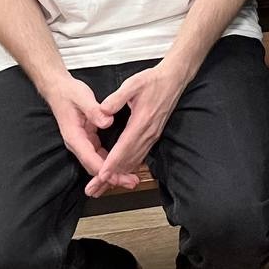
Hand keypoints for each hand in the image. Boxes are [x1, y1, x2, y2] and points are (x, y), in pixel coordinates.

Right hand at [40, 74, 138, 190]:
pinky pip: (100, 154)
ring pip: (98, 162)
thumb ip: (94, 110)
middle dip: (112, 176)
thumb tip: (107, 122)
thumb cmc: (69, 93)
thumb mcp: (83, 98)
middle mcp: (78, 143)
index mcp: (74, 136)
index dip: (105, 169)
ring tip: (130, 178)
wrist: (58, 89)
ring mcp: (83, 142)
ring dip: (113, 171)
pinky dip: (111, 161)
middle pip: (95, 166)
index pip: (90, 158)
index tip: (118, 176)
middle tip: (130, 182)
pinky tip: (122, 165)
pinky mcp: (88, 138)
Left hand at [85, 62, 189, 197]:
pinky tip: (121, 174)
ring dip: (119, 175)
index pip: (124, 147)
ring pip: (135, 161)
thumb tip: (103, 111)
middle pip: (128, 160)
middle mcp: (148, 132)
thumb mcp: (133, 83)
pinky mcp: (154, 135)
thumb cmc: (153, 80)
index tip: (101, 176)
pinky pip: (140, 156)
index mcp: (142, 121)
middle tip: (94, 189)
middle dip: (111, 177)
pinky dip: (129, 167)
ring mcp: (152, 135)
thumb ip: (117, 98)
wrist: (174, 79)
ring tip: (103, 187)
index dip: (112, 163)